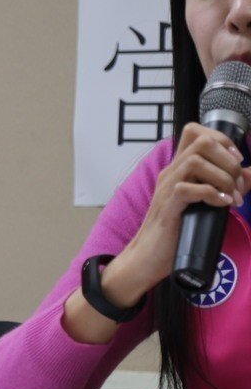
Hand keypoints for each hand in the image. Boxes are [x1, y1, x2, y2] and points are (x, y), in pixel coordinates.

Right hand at [111, 123, 250, 304]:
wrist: (147, 256)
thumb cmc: (176, 231)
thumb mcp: (203, 203)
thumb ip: (224, 186)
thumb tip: (249, 175)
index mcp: (179, 169)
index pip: (195, 132)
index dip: (222, 139)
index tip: (236, 160)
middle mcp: (171, 173)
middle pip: (201, 142)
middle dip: (229, 160)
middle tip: (237, 183)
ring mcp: (167, 188)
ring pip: (196, 161)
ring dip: (223, 177)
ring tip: (232, 196)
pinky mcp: (168, 207)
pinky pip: (188, 189)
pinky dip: (212, 194)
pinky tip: (222, 204)